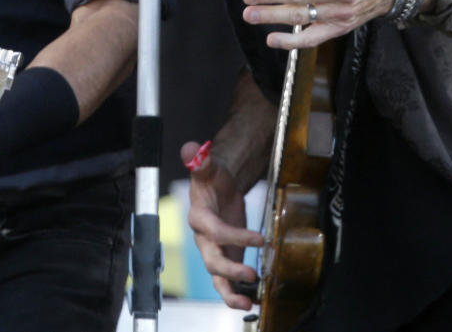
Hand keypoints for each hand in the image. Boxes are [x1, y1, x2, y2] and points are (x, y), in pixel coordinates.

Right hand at [180, 140, 263, 309]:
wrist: (219, 188)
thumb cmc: (212, 178)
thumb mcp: (208, 168)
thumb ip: (200, 160)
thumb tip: (192, 148)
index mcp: (199, 217)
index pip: (214, 230)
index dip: (235, 235)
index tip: (259, 237)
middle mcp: (204, 240)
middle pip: (213, 260)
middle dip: (231, 270)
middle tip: (251, 273)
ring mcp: (214, 253)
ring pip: (217, 278)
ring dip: (231, 292)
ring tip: (248, 302)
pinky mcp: (225, 260)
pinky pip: (226, 283)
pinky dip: (237, 294)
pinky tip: (252, 301)